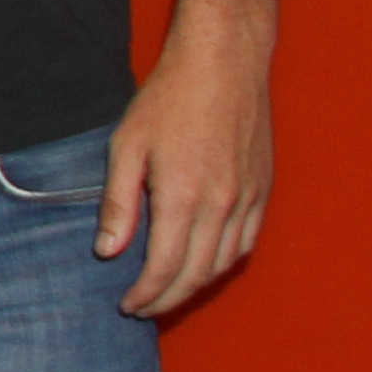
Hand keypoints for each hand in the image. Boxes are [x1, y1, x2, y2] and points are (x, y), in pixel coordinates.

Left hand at [101, 22, 270, 318]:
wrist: (224, 62)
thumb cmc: (169, 99)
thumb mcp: (127, 146)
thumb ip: (119, 203)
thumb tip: (108, 252)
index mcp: (183, 198)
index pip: (164, 269)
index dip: (144, 294)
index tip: (127, 305)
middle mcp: (221, 206)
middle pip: (196, 275)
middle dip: (167, 299)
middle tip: (143, 308)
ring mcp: (247, 199)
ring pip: (224, 264)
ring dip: (196, 286)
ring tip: (168, 292)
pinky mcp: (263, 189)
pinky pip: (247, 242)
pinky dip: (224, 263)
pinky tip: (204, 265)